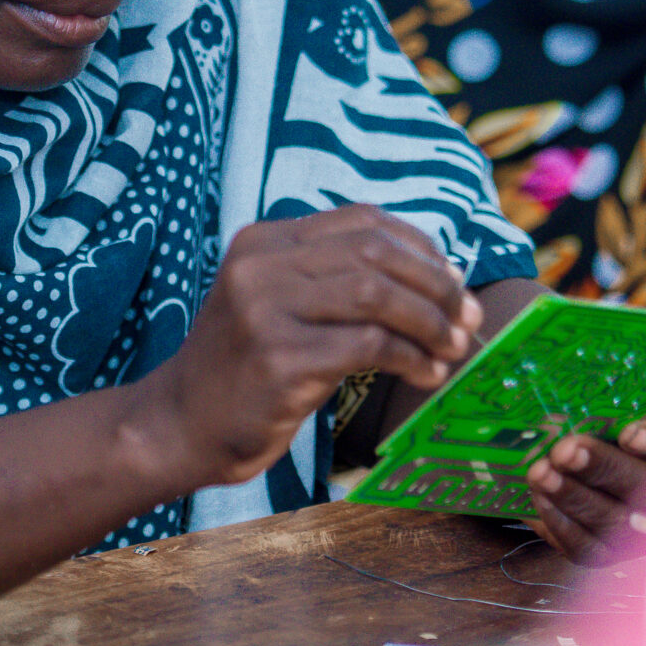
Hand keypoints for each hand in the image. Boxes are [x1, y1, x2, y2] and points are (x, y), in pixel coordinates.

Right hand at [126, 206, 480, 491]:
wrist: (180, 424)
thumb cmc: (248, 370)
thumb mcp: (282, 305)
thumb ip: (340, 281)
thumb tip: (443, 279)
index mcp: (265, 241)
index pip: (362, 221)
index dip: (420, 248)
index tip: (453, 282)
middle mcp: (260, 265)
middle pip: (375, 252)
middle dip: (435, 284)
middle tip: (465, 319)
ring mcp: (264, 310)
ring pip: (376, 295)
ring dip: (429, 322)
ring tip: (452, 349)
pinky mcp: (278, 359)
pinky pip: (367, 346)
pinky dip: (410, 358)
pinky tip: (425, 375)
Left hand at [524, 416, 645, 565]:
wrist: (637, 463)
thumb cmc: (645, 425)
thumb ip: (630, 406)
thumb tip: (585, 401)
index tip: (630, 433)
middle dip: (602, 468)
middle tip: (565, 449)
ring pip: (613, 522)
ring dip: (572, 496)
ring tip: (540, 471)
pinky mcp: (615, 553)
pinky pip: (587, 547)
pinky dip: (559, 522)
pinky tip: (539, 496)